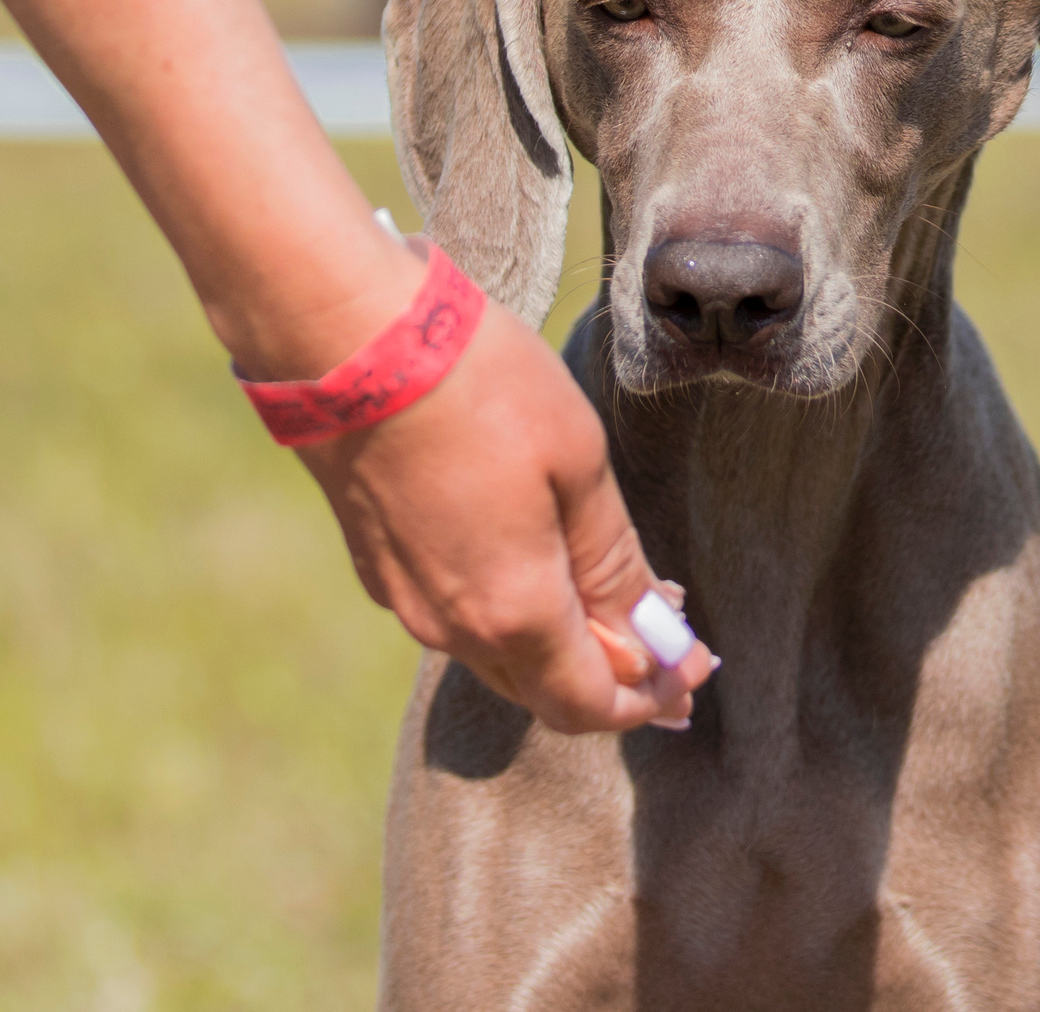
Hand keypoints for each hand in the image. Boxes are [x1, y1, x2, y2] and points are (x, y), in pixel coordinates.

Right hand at [291, 298, 715, 733]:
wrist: (345, 336)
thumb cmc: (478, 386)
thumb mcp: (578, 462)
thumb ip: (613, 562)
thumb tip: (651, 636)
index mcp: (512, 611)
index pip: (587, 704)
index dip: (649, 698)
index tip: (694, 672)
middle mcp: (451, 627)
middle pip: (543, 689)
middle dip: (612, 674)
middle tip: (668, 633)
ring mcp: (404, 597)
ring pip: (497, 653)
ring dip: (559, 640)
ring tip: (612, 589)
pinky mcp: (375, 561)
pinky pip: (457, 613)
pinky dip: (509, 608)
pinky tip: (536, 557)